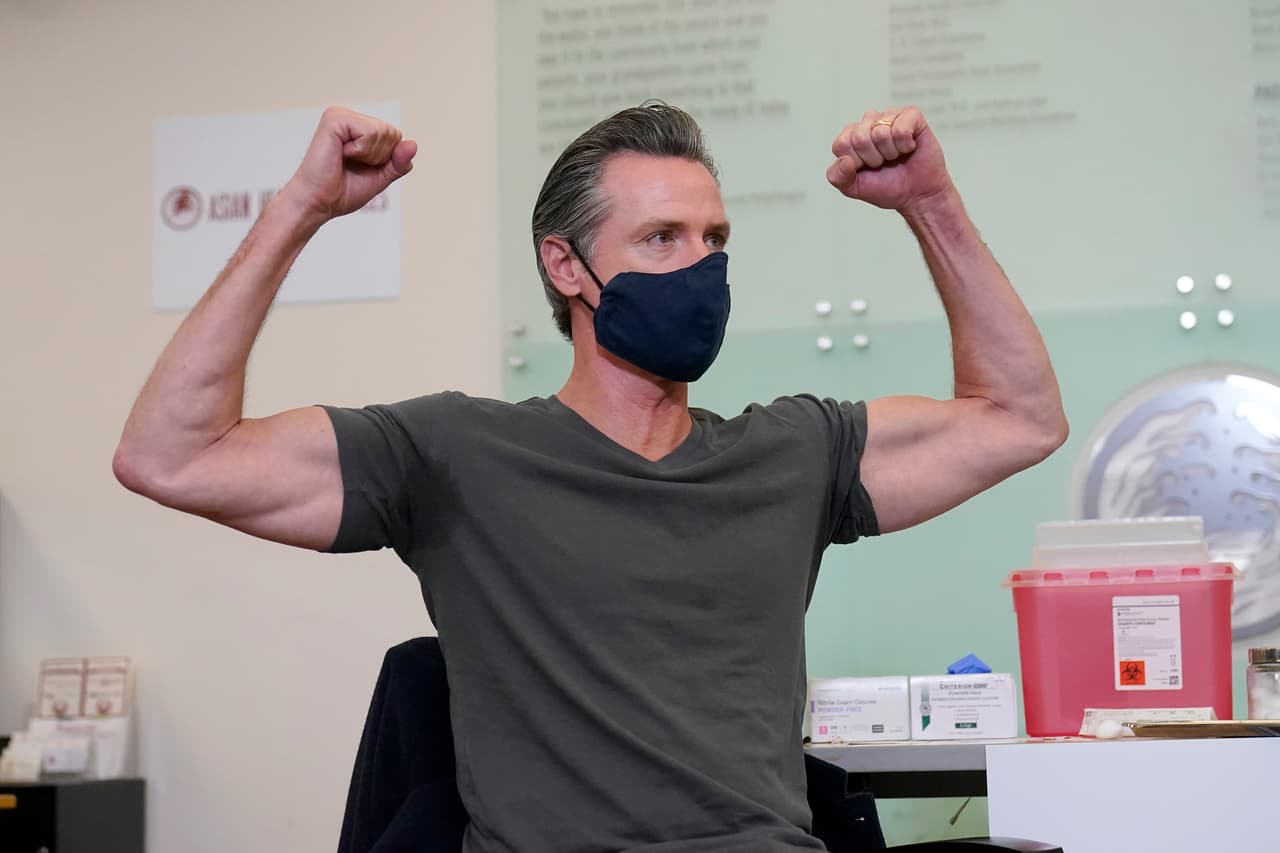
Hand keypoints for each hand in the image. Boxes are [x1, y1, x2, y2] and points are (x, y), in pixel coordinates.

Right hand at [279, 106, 416, 222]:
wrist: (318, 203)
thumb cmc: (341, 191)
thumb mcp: (380, 177)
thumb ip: (398, 163)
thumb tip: (413, 145)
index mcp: (358, 128)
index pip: (395, 137)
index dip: (386, 159)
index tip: (361, 167)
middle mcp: (350, 117)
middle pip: (392, 133)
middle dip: (379, 157)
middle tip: (353, 165)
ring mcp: (341, 115)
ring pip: (383, 132)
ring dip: (369, 155)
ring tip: (345, 160)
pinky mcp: (335, 118)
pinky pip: (370, 132)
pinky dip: (361, 151)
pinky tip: (341, 154)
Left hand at [826, 107, 952, 213]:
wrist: (917, 194)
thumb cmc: (886, 187)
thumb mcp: (854, 188)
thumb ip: (838, 177)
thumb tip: (844, 160)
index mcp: (850, 137)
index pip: (842, 144)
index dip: (856, 162)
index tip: (867, 168)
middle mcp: (868, 123)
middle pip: (860, 137)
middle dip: (874, 158)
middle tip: (884, 163)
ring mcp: (889, 116)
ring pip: (880, 133)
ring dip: (890, 153)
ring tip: (897, 156)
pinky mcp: (911, 115)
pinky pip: (901, 128)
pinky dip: (905, 145)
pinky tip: (909, 148)